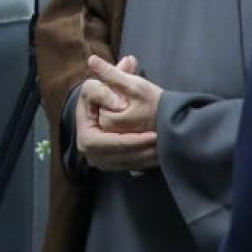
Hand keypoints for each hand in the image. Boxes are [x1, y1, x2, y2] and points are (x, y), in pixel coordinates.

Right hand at [76, 56, 158, 172]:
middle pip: (118, 157)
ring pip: (125, 163)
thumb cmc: (100, 94)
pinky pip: (129, 166)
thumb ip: (106, 85)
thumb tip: (118, 103)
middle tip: (163, 143)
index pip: (106, 143)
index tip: (152, 134)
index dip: (128, 140)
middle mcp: (89, 152)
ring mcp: (99, 160)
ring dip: (147, 157)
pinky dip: (146, 161)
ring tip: (166, 147)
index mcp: (85, 135)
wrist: (101, 105)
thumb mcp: (97, 85)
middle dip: (141, 150)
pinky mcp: (110, 164)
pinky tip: (161, 154)